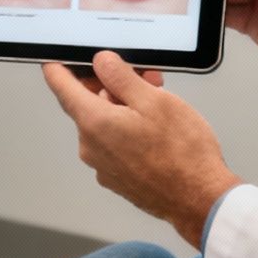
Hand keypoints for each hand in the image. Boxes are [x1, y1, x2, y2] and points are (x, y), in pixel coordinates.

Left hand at [43, 52, 243, 248]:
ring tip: (158, 105)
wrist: (199, 199)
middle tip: (144, 78)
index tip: (60, 58)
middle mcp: (91, 147)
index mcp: (95, 122)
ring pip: (103, 122)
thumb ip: (120, 76)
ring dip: (124, 107)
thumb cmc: (183, 155)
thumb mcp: (154, 100)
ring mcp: (102, 166)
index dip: (59, 65)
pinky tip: (154, 130)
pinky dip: (127, 129)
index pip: (60, 86)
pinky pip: (113, 143)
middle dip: (111, 84)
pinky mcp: (116, 177)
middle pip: (87, 102)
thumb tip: (101, 62)